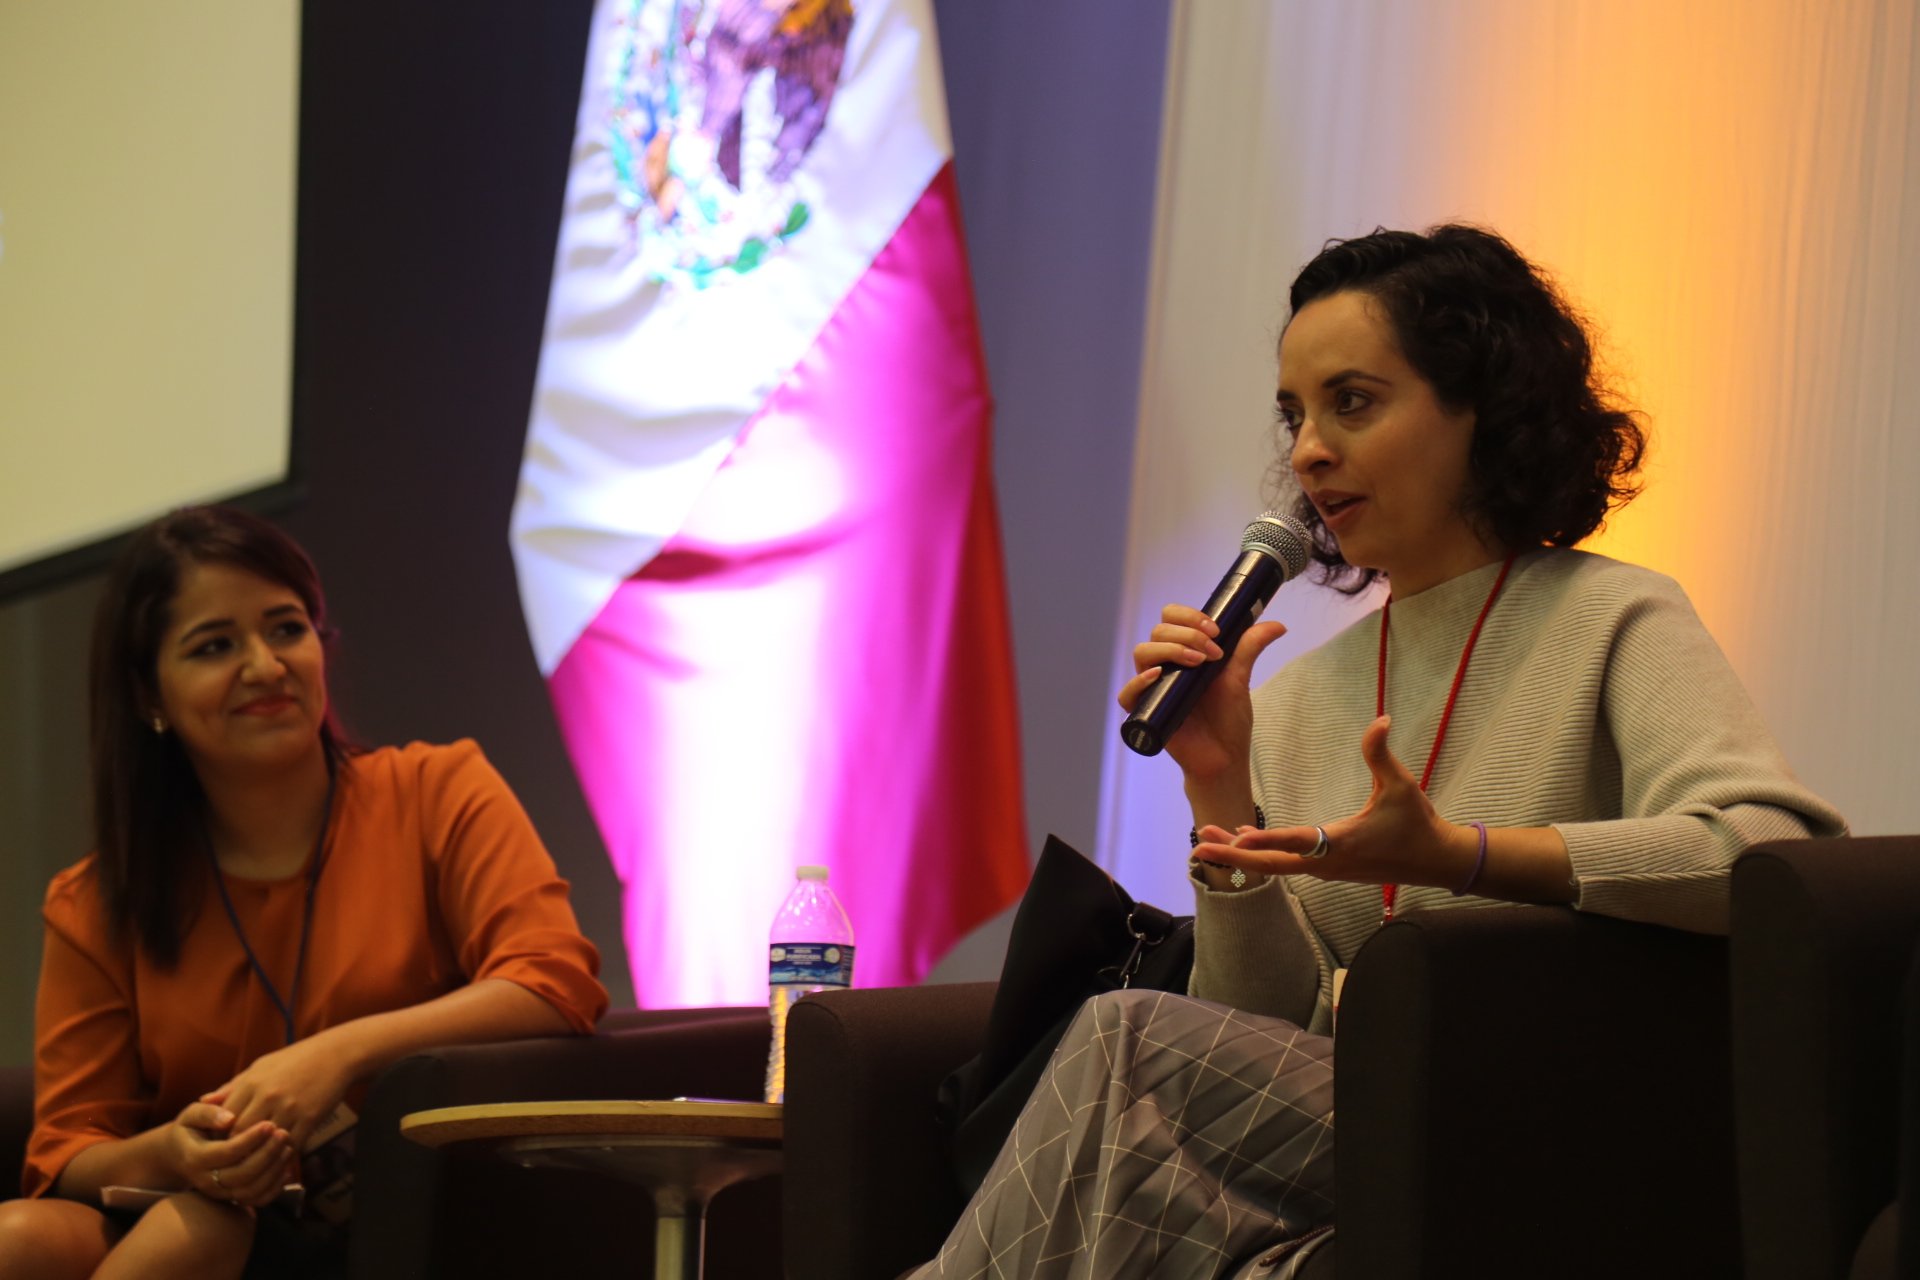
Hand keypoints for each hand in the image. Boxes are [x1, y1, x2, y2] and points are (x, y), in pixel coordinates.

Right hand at [166, 1098, 292, 1207]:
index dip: (250, 1140)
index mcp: (196, 1158)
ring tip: (288, 1148)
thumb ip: (208, 1112)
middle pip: (241, 1174)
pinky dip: (274, 1189)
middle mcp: (205, 1180)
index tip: (269, 1124)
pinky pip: (255, 1200)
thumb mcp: (192, 1114)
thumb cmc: (190, 1128)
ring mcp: (218, 1192)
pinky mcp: (230, 1198)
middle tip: (284, 1134)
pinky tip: (287, 1169)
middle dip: (267, 1155)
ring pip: (250, 1190)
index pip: (227, 1152)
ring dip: (273, 1171)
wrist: (179, 1154)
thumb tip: (230, 1118)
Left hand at [208, 1032, 355, 1153]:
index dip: (219, 1135)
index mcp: (252, 1083)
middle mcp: (268, 1096)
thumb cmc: (295, 1059)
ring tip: (253, 1164)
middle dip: (235, 1149)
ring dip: (258, 1155)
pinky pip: (290, 1145)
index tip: (218, 1144)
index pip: (225, 1118)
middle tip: (233, 1159)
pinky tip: (278, 1158)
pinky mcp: (310, 1118)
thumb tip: (203, 1101)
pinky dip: (282, 1154)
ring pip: (265, 1144)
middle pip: (241, 1134)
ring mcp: (290, 1108)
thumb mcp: (260, 1066)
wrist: (336, 1054)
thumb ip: (231, 1086)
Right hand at [1117, 604, 1287, 793]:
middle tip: (1213, 653)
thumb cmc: (1228, 719)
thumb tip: (1278, 626)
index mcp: (1184, 652)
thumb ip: (1250, 648)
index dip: (1189, 616)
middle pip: (1158, 631)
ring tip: (1197, 664)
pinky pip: (1127, 694)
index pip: (1171, 618)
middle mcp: (1165, 665)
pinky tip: (1157, 677)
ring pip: (1142, 653)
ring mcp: (1153, 688)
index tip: (1215, 631)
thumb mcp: (1239, 679)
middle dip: (1186, 634)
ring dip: (1169, 650)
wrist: (1225, 757)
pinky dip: (1138, 682)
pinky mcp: (1146, 712)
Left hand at [1193, 716, 1476, 889]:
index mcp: (1341, 842)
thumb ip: (1381, 753)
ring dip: (1242, 855)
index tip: (1238, 836)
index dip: (1267, 839)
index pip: (1297, 840)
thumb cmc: (1417, 823)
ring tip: (1206, 840)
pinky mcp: (1327, 869)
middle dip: (1234, 855)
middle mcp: (1327, 862)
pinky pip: (1286, 864)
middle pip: (1271, 864)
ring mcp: (1326, 870)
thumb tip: (1381, 718)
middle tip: (1199, 844)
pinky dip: (1262, 855)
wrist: (1434, 860)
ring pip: (1275, 866)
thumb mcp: (1400, 784)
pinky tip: (1242, 840)